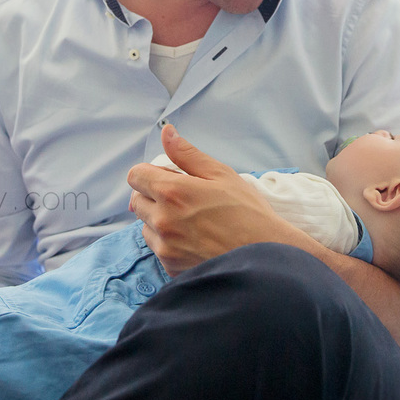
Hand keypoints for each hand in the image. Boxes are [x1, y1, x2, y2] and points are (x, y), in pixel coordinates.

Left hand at [127, 124, 300, 274]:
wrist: (264, 258)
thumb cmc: (247, 213)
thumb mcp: (221, 174)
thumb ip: (187, 154)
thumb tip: (166, 132)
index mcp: (172, 191)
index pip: (136, 176)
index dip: (149, 173)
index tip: (167, 177)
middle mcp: (162, 220)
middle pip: (137, 201)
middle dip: (153, 196)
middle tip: (183, 199)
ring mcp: (165, 246)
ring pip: (146, 226)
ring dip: (159, 221)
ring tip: (192, 222)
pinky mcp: (171, 267)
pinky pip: (159, 249)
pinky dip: (169, 243)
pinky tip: (196, 241)